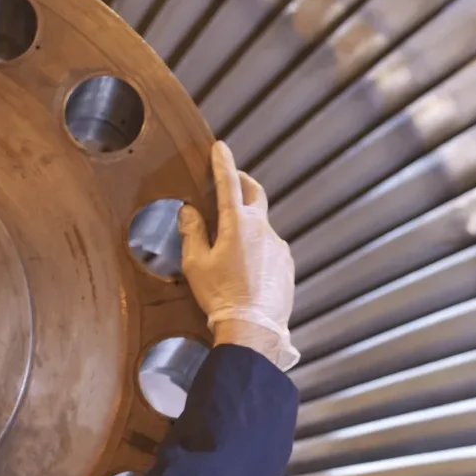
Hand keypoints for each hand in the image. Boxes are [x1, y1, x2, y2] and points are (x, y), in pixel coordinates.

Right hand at [178, 140, 297, 371]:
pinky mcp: (286, 264)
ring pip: (261, 226)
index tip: (220, 148)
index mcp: (237, 224)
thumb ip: (192, 232)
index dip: (223, 163)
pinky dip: (257, 249)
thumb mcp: (196, 264)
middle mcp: (262, 229)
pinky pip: (270, 248)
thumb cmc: (221, 296)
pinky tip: (245, 270)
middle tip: (232, 180)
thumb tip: (190, 211)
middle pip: (255, 193)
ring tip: (230, 248)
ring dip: (247, 226)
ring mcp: (278, 246)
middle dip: (243, 182)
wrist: (252, 328)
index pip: (228, 183)